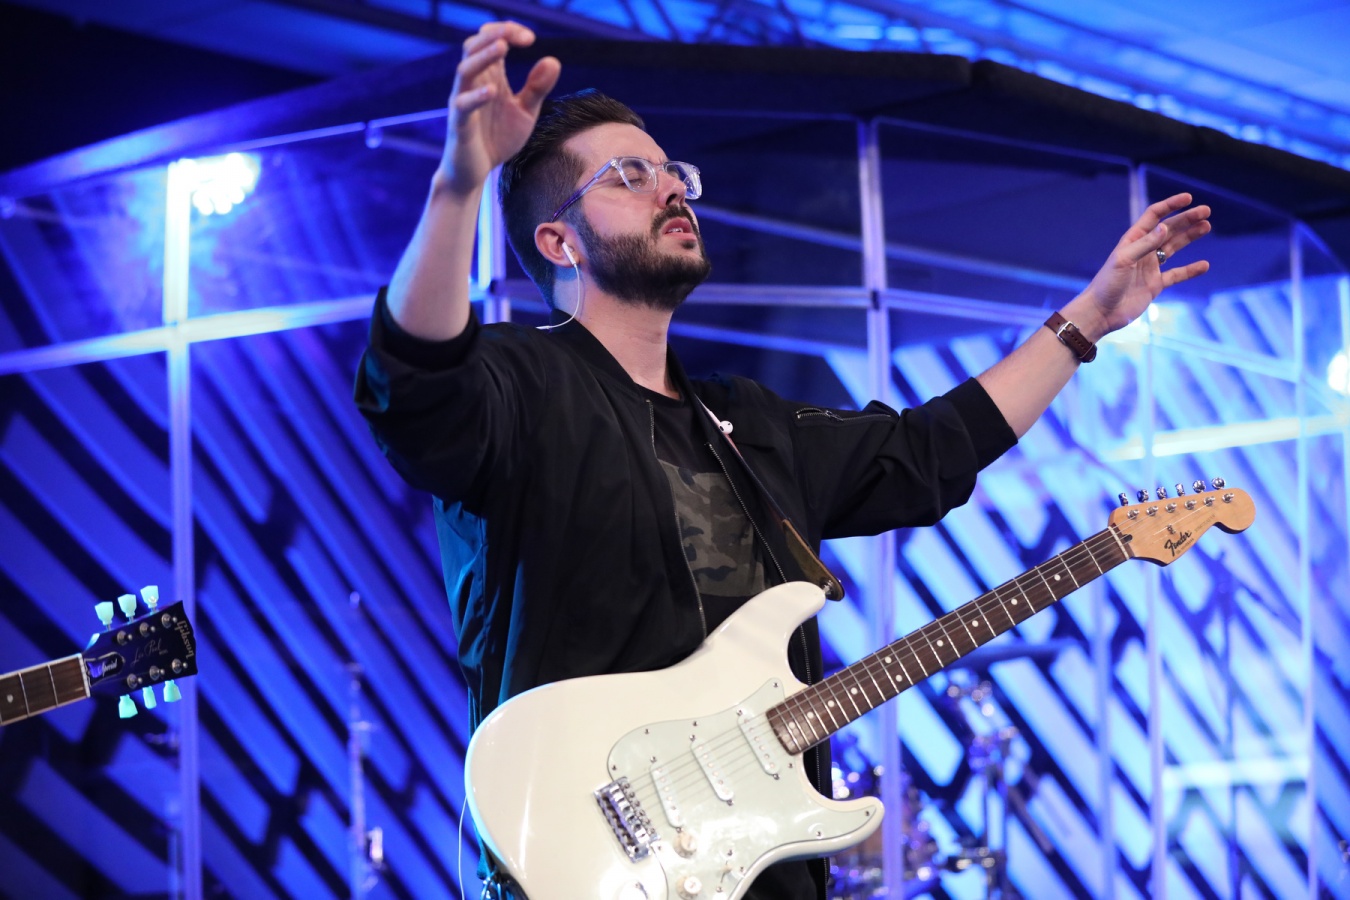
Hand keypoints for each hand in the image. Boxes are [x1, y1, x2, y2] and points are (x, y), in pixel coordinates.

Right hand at [436, 22, 561, 196]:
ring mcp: (463, 102)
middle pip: (473, 46)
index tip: (530, 38)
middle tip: (518, 37)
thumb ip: (537, 88)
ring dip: (484, 56)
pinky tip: (493, 92)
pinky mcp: (459, 125)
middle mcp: (473, 84)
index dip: (508, 32)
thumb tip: (553, 60)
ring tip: (503, 47)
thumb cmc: (497, 138)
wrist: (475, 172)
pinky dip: (476, 97)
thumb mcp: (525, 112)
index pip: (492, 40)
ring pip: (465, 70)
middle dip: (494, 35)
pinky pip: (463, 106)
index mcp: (489, 77)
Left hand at [1070, 193, 1211, 339]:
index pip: (1154, 216)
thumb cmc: (1107, 284)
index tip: (1188, 198)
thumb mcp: (1124, 260)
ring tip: (1206, 226)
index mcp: (1133, 240)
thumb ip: (1144, 244)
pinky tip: (1204, 265)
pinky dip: (1190, 270)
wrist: (1101, 313)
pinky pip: (1177, 274)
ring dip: (1190, 237)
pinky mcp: (1155, 285)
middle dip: (1186, 219)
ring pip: (1174, 247)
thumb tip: (1164, 227)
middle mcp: (1143, 251)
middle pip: (1168, 230)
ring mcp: (1150, 267)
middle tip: (1206, 211)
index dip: (1170, 206)